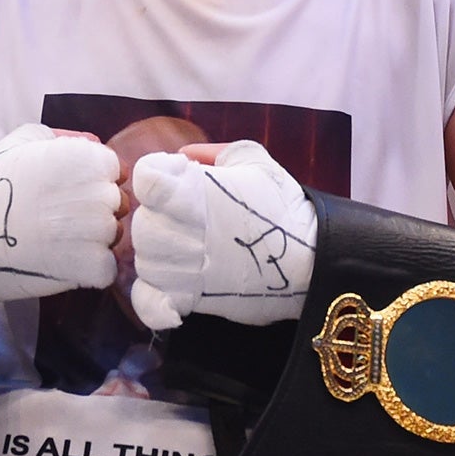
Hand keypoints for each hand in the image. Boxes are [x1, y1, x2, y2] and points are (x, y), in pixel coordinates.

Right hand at [0, 125, 122, 299]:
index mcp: (83, 157)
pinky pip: (107, 268)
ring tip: (55, 242)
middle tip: (57, 221)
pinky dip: (89, 271)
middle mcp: (95, 191)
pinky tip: (60, 263)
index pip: (113, 169)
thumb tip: (94, 144)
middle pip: (116, 203)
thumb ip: (65, 139)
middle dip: (93, 211)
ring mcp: (94, 231)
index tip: (64, 194)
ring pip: (114, 236)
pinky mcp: (88, 267)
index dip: (91, 182)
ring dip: (92, 241)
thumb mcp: (21, 142)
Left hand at [128, 141, 316, 329]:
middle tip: (187, 221)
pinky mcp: (191, 300)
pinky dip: (151, 300)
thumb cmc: (283, 205)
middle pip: (142, 223)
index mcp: (193, 192)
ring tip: (189, 251)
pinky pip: (150, 303)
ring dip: (160, 254)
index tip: (178, 178)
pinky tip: (169, 291)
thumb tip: (183, 157)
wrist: (312, 258)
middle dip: (159, 218)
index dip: (156, 175)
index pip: (145, 180)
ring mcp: (183, 269)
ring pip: (145, 260)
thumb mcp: (254, 160)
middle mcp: (181, 230)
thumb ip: (213, 153)